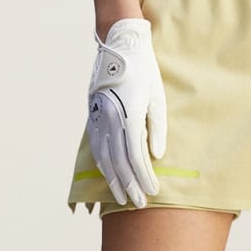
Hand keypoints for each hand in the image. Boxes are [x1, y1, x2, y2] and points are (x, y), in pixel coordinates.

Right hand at [85, 16, 166, 207]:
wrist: (119, 46)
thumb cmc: (145, 71)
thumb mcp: (158, 98)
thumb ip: (158, 129)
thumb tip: (157, 157)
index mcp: (129, 116)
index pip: (136, 157)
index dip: (144, 177)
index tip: (152, 192)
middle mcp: (110, 120)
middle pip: (119, 162)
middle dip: (129, 186)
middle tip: (138, 203)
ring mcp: (98, 118)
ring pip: (104, 158)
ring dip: (113, 180)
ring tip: (121, 198)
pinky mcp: (92, 115)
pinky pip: (96, 147)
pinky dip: (102, 165)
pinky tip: (108, 176)